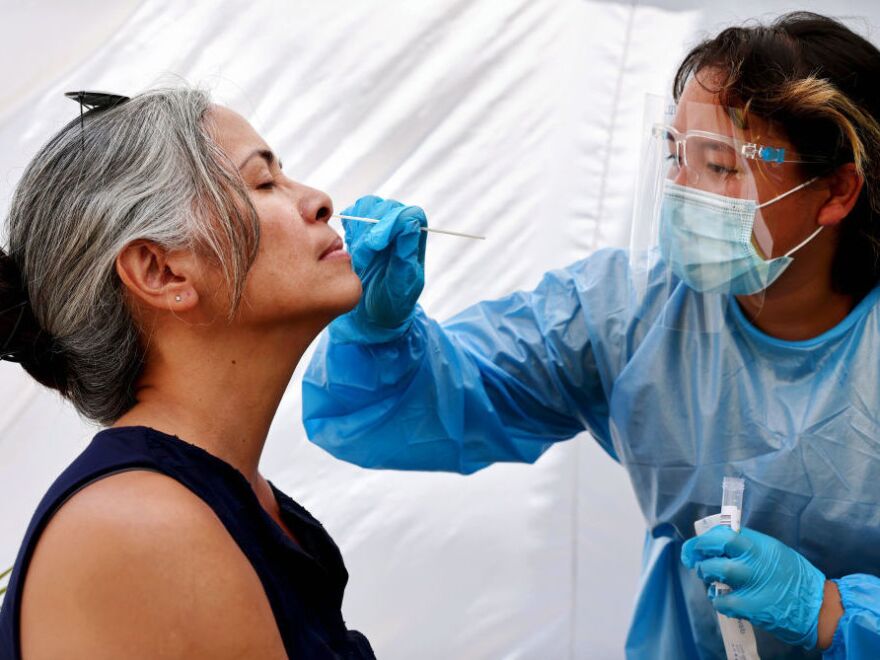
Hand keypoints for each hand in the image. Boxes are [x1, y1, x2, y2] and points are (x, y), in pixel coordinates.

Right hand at [330, 195, 427, 343]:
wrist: (372, 317)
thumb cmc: (392, 304)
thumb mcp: (402, 286)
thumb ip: (406, 256)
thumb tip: (409, 223)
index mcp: (415, 241)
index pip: (409, 215)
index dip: (391, 223)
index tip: (375, 244)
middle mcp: (399, 230)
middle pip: (386, 207)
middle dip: (370, 229)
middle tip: (362, 258)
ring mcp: (379, 228)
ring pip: (367, 207)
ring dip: (357, 229)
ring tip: (356, 257)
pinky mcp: (360, 230)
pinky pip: (352, 215)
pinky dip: (347, 227)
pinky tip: (347, 249)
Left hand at [681, 525, 825, 647]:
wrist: (820, 608)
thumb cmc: (796, 580)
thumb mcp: (775, 553)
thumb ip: (750, 548)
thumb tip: (721, 545)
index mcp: (761, 544)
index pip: (726, 532)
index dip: (706, 538)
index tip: (697, 545)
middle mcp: (755, 558)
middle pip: (717, 544)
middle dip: (698, 550)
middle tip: (693, 560)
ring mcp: (753, 582)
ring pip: (716, 569)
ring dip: (706, 574)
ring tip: (709, 580)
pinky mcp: (752, 606)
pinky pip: (722, 600)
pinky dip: (717, 600)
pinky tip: (722, 600)